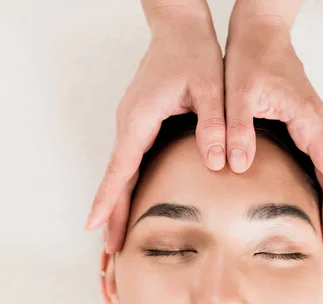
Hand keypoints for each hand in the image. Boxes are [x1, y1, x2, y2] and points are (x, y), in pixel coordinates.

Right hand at [84, 16, 224, 253]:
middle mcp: (129, 125)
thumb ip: (214, 124)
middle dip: (111, 213)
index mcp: (141, 119)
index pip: (120, 168)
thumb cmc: (194, 53)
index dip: (108, 199)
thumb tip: (219, 162)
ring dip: (117, 203)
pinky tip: (130, 201)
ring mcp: (132, 125)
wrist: (180, 28)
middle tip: (109, 248)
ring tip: (117, 234)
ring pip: (120, 172)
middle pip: (116, 178)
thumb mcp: (210, 87)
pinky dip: (126, 186)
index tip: (94, 226)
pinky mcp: (140, 125)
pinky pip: (129, 162)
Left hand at [224, 16, 322, 255]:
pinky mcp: (301, 125)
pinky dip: (318, 186)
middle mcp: (316, 124)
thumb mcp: (237, 92)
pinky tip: (308, 202)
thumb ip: (237, 128)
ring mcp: (311, 125)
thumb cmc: (251, 57)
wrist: (259, 30)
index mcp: (308, 119)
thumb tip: (238, 166)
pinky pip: (316, 161)